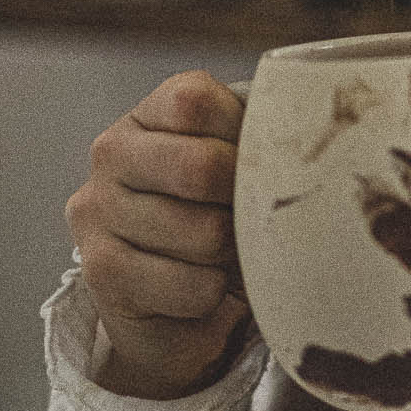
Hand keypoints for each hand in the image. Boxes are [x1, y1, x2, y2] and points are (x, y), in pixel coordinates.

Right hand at [66, 69, 256, 401]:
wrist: (179, 310)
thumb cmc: (220, 225)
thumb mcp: (243, 169)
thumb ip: (264, 141)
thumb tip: (313, 143)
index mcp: (150, 114)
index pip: (198, 100)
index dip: (243, 140)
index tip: (250, 170)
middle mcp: (112, 152)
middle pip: (204, 166)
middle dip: (242, 205)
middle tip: (241, 224)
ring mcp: (97, 209)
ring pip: (206, 232)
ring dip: (230, 257)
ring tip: (217, 259)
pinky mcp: (101, 270)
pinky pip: (194, 285)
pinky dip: (212, 296)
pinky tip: (196, 291)